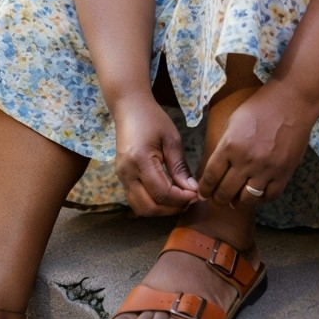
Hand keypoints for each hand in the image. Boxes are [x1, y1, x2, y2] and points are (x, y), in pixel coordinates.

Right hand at [114, 95, 199, 216]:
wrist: (129, 108)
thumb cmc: (153, 119)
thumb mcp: (172, 139)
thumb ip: (180, 167)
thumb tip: (192, 190)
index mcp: (140, 160)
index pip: (162, 193)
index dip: (181, 199)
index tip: (197, 195)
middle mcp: (127, 173)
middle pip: (149, 207)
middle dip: (171, 209)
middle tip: (189, 200)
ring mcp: (121, 177)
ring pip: (140, 208)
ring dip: (161, 210)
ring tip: (179, 200)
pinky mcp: (122, 178)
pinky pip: (136, 200)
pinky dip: (152, 203)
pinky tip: (167, 195)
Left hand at [198, 82, 315, 206]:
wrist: (291, 102)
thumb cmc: (259, 108)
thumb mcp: (233, 122)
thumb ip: (224, 146)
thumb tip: (217, 168)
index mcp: (229, 146)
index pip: (210, 177)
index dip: (204, 189)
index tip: (204, 194)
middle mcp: (246, 161)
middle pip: (225, 192)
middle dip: (218, 199)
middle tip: (218, 199)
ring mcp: (266, 169)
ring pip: (247, 200)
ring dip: (238, 203)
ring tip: (236, 200)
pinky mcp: (284, 173)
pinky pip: (269, 196)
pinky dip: (261, 199)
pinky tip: (257, 193)